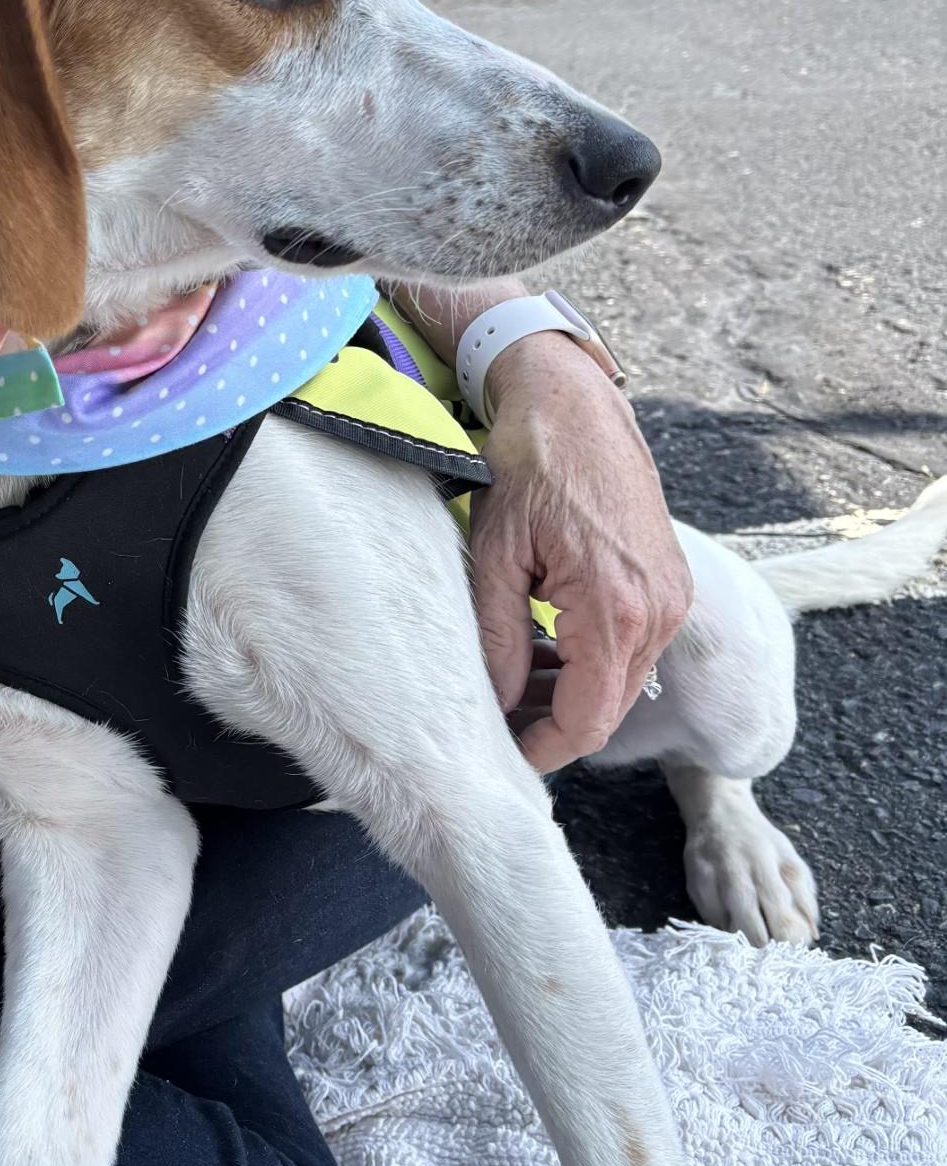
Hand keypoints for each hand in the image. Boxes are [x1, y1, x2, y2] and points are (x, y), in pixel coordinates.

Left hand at [471, 336, 691, 771]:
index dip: (543, 751)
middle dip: (551, 726)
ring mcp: (670, 597)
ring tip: (508, 685)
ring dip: (568, 694)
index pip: (587, 720)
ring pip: (621, 682)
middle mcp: (658, 611)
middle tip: (494, 726)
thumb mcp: (494, 556)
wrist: (575, 406)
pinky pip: (630, 648)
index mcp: (616, 610)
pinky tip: (539, 651)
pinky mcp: (668, 584)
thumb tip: (495, 705)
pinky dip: (587, 662)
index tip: (503, 759)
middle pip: (608, 708)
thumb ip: (495, 640)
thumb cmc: (529, 469)